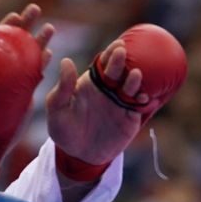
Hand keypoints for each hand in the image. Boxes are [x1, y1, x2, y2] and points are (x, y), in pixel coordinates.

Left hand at [0, 5, 53, 71]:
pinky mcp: (27, 89)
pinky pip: (37, 72)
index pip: (2, 33)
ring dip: (41, 40)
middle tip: (36, 9)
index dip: (9, 22)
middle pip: (20, 37)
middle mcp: (7, 62)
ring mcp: (18, 74)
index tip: (16, 16)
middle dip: (28, 22)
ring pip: (32, 52)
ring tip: (49, 29)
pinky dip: (43, 63)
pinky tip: (48, 54)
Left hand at [48, 42, 145, 172]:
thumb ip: (63, 87)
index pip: (103, 64)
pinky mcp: (130, 119)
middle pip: (118, 72)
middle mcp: (108, 90)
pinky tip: (143, 97)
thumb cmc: (64, 130)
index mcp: (92, 83)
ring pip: (131, 87)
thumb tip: (66, 61)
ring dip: (134, 80)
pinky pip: (138, 107)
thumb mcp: (57, 108)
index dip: (110, 54)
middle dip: (122, 61)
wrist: (78, 155)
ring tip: (135, 75)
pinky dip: (143, 101)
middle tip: (122, 52)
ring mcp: (120, 104)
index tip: (117, 45)